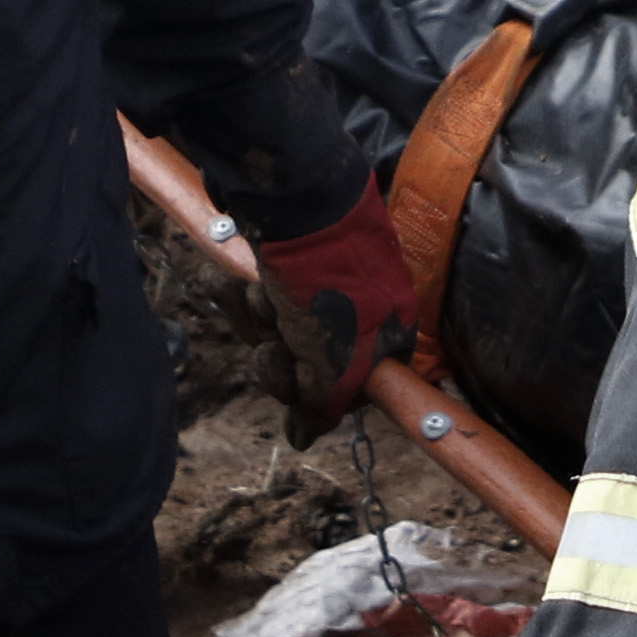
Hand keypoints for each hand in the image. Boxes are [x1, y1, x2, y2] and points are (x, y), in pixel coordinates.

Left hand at [254, 176, 420, 436]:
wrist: (298, 197)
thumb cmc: (326, 278)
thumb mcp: (334, 356)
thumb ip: (324, 402)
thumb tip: (303, 439)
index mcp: (387, 335)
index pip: (349, 393)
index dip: (317, 399)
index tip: (300, 403)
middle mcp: (358, 313)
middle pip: (306, 367)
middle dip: (282, 359)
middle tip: (275, 344)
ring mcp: (320, 289)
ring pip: (277, 334)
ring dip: (261, 324)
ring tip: (262, 298)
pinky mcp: (287, 267)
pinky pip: (261, 302)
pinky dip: (249, 298)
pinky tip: (250, 283)